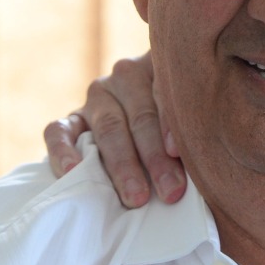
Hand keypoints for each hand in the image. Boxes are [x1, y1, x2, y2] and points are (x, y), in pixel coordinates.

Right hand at [43, 54, 186, 206]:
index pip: (167, 93)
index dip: (172, 123)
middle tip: (170, 191)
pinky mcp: (73, 118)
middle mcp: (128, 75)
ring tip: (136, 197)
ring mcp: (98, 95)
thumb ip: (196, 131)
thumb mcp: (194, 118)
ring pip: (108, 128)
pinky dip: (63, 151)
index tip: (178, 152)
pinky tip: (72, 172)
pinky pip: (59, 131)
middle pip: (141, 117)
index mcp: (163, 68)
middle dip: (155, 158)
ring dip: (123, 165)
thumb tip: (205, 162)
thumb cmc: (187, 126)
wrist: (148, 120)